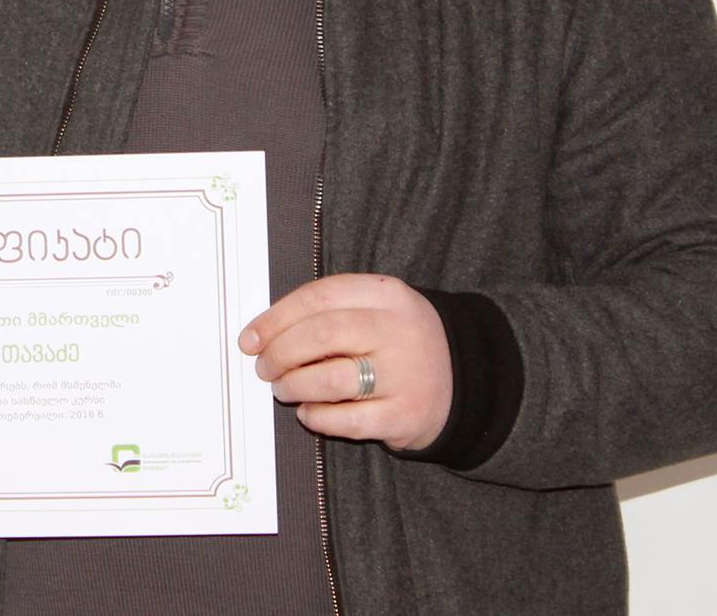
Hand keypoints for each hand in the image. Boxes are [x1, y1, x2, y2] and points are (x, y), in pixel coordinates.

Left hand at [240, 273, 452, 451]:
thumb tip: (261, 334)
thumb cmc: (398, 341)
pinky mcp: (406, 416)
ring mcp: (406, 374)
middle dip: (280, 353)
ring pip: (330, 379)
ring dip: (293, 385)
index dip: (275, 318)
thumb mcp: (374, 308)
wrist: (466, 380)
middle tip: (264, 367)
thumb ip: (326, 312)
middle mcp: (398, 330)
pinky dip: (317, 418)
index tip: (250, 338)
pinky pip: (347, 421)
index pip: (318, 297)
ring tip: (283, 388)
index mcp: (387, 294)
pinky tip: (308, 413)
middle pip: (320, 335)